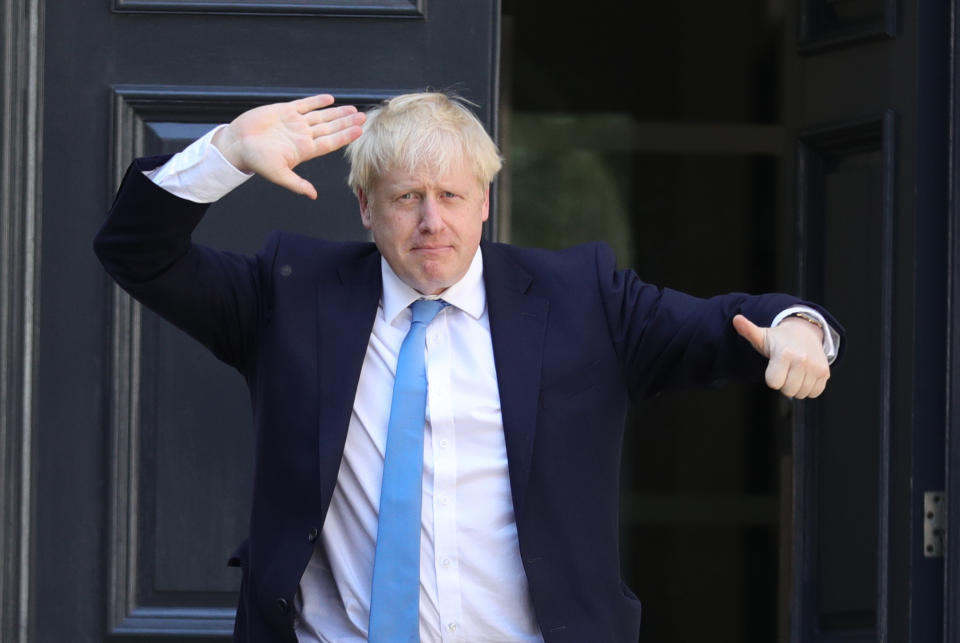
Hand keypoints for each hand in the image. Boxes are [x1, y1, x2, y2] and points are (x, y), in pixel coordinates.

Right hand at [212, 94, 365, 199]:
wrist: (237, 144)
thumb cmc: (256, 160)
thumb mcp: (278, 174)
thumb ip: (297, 184)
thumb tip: (313, 195)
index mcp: (304, 149)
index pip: (330, 142)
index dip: (345, 136)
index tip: (359, 131)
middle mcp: (303, 136)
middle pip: (330, 128)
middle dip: (347, 122)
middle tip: (363, 117)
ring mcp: (295, 123)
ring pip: (321, 116)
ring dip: (337, 113)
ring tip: (352, 109)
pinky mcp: (284, 110)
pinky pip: (304, 104)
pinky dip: (317, 101)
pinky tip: (330, 99)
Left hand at [732, 314, 830, 398]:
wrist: (804, 333)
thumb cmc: (778, 339)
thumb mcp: (762, 336)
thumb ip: (748, 330)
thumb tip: (736, 319)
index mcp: (784, 354)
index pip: (774, 383)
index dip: (771, 378)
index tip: (773, 367)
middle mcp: (802, 360)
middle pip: (788, 390)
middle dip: (783, 384)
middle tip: (784, 370)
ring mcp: (816, 367)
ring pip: (801, 393)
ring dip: (796, 386)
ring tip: (794, 371)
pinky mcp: (825, 373)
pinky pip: (814, 393)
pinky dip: (808, 388)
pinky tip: (804, 375)